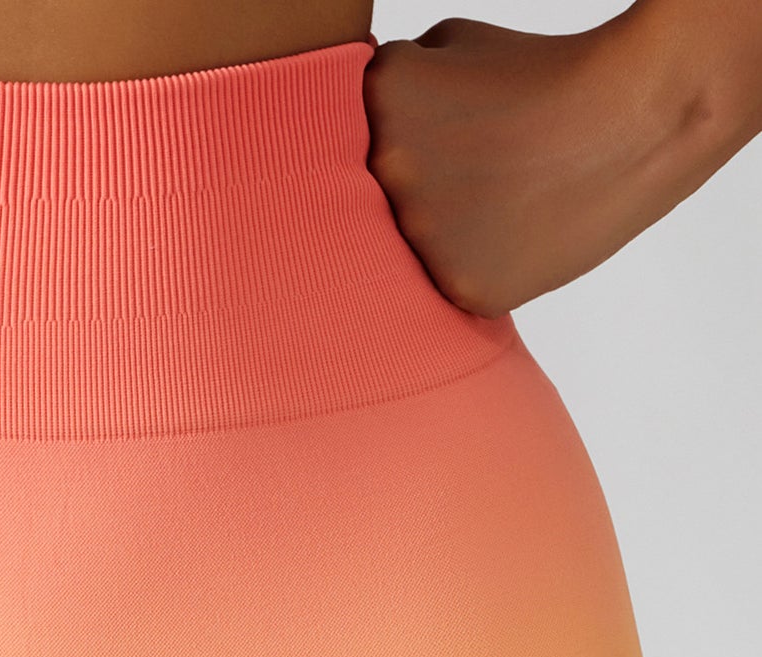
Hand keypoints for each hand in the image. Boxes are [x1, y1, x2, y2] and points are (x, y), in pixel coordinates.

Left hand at [361, 14, 724, 316]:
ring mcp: (420, 232)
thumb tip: (347, 126)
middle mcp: (387, 167)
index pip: (346, 138)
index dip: (399, 137)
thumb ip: (392, 85)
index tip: (440, 129)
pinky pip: (446, 287)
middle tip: (474, 166)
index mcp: (378, 100)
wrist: (635, 115)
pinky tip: (511, 233)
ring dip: (442, 230)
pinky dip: (474, 265)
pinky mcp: (459, 285)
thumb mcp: (452, 44)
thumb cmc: (540, 73)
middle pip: (373, 201)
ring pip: (410, 249)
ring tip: (499, 195)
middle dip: (415, 187)